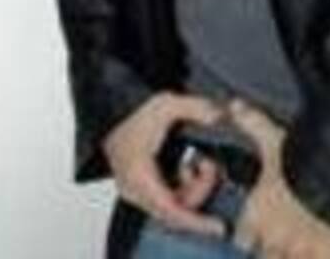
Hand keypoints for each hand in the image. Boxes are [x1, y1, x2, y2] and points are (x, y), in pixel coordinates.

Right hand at [103, 91, 226, 236]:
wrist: (111, 111)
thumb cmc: (131, 110)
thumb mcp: (164, 104)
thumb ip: (193, 108)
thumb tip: (217, 116)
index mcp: (138, 175)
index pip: (171, 211)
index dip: (196, 221)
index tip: (218, 226)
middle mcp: (134, 189)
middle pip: (175, 208)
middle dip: (199, 189)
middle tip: (209, 166)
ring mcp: (134, 190)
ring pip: (172, 204)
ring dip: (192, 186)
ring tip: (199, 163)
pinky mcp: (138, 188)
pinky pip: (166, 198)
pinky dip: (181, 185)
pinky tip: (186, 167)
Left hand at [229, 99, 329, 258]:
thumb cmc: (304, 156)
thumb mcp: (274, 136)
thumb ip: (252, 122)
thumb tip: (236, 106)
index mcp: (259, 210)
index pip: (242, 240)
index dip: (248, 239)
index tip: (254, 236)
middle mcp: (275, 235)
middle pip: (265, 258)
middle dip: (270, 254)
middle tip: (280, 244)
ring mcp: (301, 248)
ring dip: (289, 257)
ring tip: (297, 250)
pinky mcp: (328, 255)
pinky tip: (320, 255)